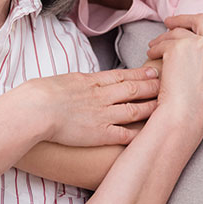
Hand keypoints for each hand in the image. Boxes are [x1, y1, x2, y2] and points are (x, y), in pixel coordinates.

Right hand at [24, 66, 159, 146]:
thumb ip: (77, 82)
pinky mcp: (100, 133)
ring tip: (164, 104)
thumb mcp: (63, 80)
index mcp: (90, 81)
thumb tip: (80, 83)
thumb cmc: (40, 93)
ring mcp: (103, 114)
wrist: (36, 108)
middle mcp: (101, 96)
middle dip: (151, 86)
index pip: (121, 75)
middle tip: (167, 83)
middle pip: (132, 89)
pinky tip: (148, 132)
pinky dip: (137, 132)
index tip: (152, 70)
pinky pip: (124, 133)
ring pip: (134, 108)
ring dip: (150, 106)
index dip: (139, 73)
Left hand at [146, 0, 202, 128]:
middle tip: (171, 18)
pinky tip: (151, 54)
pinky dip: (156, 47)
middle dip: (185, 16)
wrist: (185, 114)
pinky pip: (165, 40)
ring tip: (155, 45)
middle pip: (202, 19)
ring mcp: (201, 44)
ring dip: (165, 36)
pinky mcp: (180, 46)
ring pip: (179, 29)